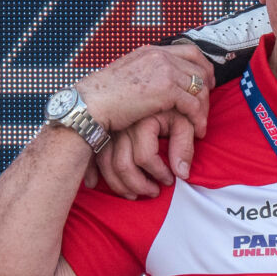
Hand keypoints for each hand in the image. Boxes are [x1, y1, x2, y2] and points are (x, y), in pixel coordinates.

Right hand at [71, 42, 212, 139]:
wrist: (90, 104)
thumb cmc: (102, 98)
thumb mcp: (127, 78)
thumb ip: (145, 75)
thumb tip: (154, 84)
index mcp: (150, 51)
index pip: (189, 51)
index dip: (203, 67)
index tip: (207, 83)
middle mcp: (159, 56)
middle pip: (199, 69)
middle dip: (207, 89)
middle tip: (208, 107)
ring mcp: (163, 70)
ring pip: (199, 88)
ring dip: (204, 108)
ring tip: (201, 124)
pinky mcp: (166, 89)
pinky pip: (193, 104)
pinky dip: (199, 118)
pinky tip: (197, 130)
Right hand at [83, 111, 199, 197]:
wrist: (150, 82)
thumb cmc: (169, 104)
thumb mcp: (182, 120)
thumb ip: (184, 146)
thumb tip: (182, 175)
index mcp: (142, 121)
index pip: (145, 158)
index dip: (159, 173)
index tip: (170, 180)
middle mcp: (122, 126)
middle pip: (122, 165)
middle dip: (138, 186)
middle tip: (153, 192)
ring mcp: (108, 128)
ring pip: (106, 164)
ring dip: (119, 185)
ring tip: (136, 193)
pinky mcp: (100, 131)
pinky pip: (92, 157)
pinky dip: (93, 174)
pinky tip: (96, 185)